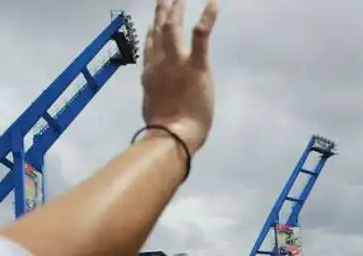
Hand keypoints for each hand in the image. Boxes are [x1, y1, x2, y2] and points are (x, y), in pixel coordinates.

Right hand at [141, 0, 218, 153]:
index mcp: (150, 76)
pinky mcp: (197, 65)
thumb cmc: (166, 132)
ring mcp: (177, 62)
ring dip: (177, 8)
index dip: (150, 35)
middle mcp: (160, 64)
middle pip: (159, 32)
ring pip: (173, 27)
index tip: (151, 24)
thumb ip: (157, 101)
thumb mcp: (154, 112)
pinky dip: (208, 17)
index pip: (149, 49)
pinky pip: (201, 35)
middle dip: (162, 13)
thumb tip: (158, 107)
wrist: (172, 135)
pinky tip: (213, 3)